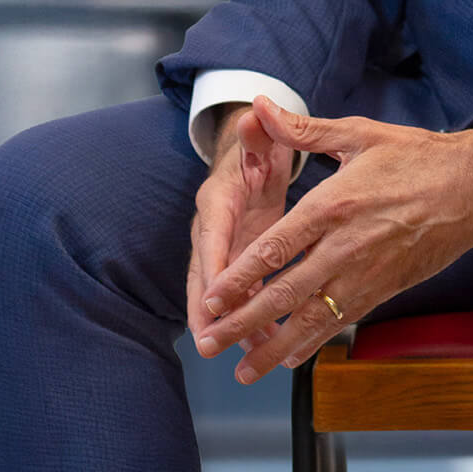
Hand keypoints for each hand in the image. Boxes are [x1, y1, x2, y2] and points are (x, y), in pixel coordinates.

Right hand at [185, 99, 296, 352]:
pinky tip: (267, 344)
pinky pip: (242, 295)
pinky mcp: (240, 262)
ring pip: (222, 293)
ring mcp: (224, 250)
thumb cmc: (259, 148)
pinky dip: (251, 318)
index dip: (213, 263)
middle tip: (209, 342)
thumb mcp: (260, 139)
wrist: (254, 156)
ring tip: (240, 354)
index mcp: (218, 200)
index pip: (212, 233)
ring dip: (230, 322)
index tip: (214, 292)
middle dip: (206, 310)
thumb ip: (258, 132)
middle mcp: (213, 230)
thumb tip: (252, 117)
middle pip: (205, 274)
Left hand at [195, 97, 472, 383]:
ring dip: (274, 346)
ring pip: (311, 318)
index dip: (239, 277)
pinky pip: (341, 321)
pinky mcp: (384, 289)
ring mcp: (366, 273)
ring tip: (242, 371)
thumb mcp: (359, 134)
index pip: (276, 248)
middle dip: (243, 320)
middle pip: (285, 292)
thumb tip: (261, 106)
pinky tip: (290, 359)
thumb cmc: (416, 155)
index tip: (210, 298)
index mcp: (334, 204)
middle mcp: (346, 245)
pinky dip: (313, 342)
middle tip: (209, 342)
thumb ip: (304, 130)